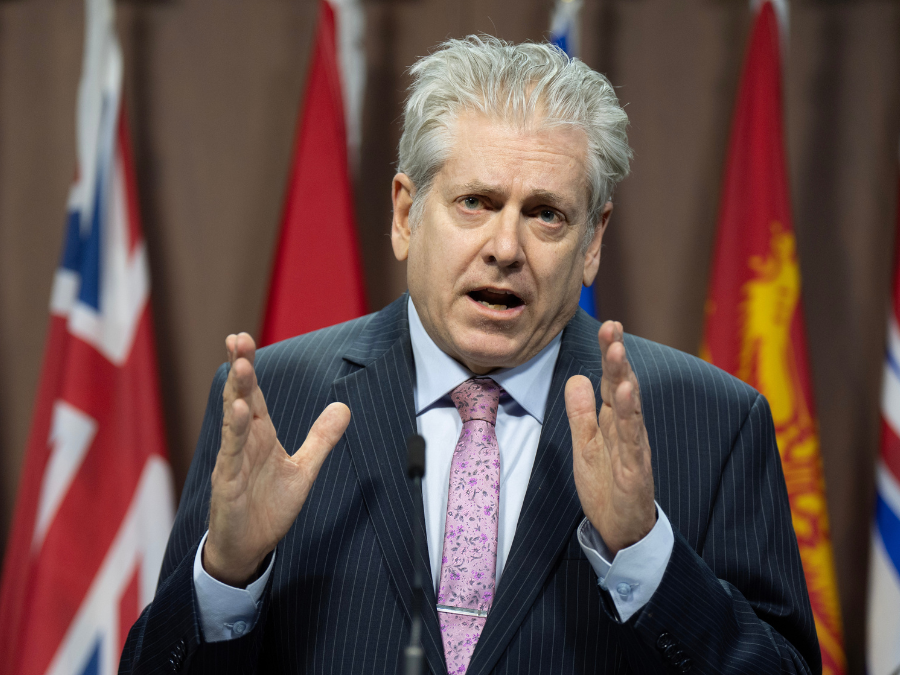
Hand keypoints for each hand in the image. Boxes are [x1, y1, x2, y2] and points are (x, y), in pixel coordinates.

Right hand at [204, 333, 350, 586]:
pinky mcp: (227, 481)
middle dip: (239, 368)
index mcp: (260, 435)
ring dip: (236, 392)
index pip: (255, 394)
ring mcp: (232, 460)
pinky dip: (235, 431)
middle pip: (241, 397)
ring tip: (238, 365)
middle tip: (237, 338)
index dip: (250, 367)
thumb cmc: (268, 507)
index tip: (244, 338)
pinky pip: (232, 452)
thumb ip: (321, 438)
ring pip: (233, 419)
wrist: (248, 549)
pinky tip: (239, 410)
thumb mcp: (304, 469)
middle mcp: (244, 442)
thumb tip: (344, 407)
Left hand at [565, 321, 655, 555]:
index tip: (607, 324)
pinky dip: (630, 416)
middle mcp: (628, 428)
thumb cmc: (606, 485)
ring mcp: (634, 448)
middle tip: (612, 326)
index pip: (612, 381)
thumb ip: (582, 412)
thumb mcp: (586, 444)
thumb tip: (578, 376)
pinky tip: (627, 395)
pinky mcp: (635, 469)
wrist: (621, 528)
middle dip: (617, 355)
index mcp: (614, 421)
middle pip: (623, 386)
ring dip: (624, 378)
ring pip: (629, 408)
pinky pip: (632, 439)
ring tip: (617, 352)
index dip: (609, 353)